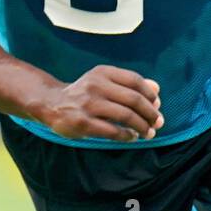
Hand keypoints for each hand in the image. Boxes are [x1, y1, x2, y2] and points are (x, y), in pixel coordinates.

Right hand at [40, 66, 163, 140]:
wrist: (51, 103)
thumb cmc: (85, 94)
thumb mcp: (104, 82)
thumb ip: (129, 84)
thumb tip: (156, 88)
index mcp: (103, 72)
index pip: (135, 81)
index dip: (150, 95)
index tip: (157, 105)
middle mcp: (96, 85)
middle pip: (134, 99)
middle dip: (150, 113)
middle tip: (158, 122)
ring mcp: (88, 104)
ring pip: (126, 116)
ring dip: (142, 126)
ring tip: (148, 133)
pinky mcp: (83, 123)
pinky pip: (113, 131)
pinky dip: (127, 135)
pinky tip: (132, 137)